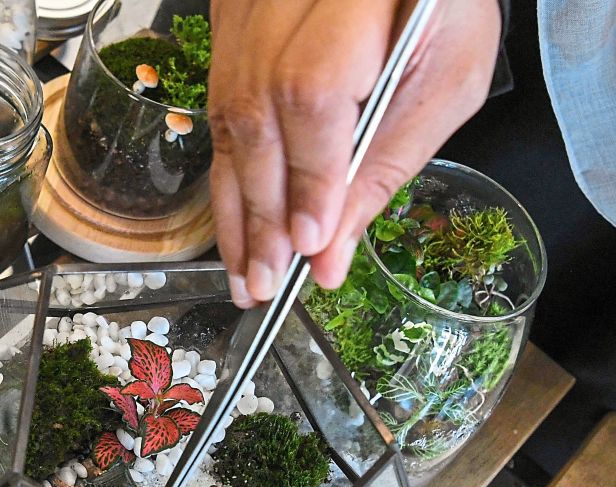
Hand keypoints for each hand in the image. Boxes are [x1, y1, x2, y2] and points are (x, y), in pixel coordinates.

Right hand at [206, 0, 502, 306]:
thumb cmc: (440, 7)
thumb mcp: (446, 81)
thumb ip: (386, 165)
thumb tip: (328, 254)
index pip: (312, 95)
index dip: (306, 178)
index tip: (308, 247)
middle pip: (255, 113)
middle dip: (260, 210)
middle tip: (264, 282)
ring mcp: (248, 7)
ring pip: (225, 116)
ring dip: (234, 204)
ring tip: (243, 270)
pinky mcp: (228, 20)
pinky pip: (216, 105)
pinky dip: (230, 168)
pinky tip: (236, 220)